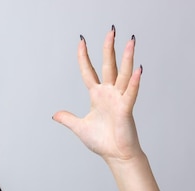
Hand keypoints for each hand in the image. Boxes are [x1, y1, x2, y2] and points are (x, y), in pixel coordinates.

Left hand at [53, 27, 143, 162]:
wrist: (115, 155)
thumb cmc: (102, 141)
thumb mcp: (79, 127)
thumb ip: (68, 118)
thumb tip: (55, 114)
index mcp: (97, 96)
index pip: (89, 71)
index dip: (84, 57)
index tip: (82, 41)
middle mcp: (109, 94)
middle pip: (108, 66)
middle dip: (108, 48)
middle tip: (111, 30)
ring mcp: (119, 99)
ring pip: (124, 74)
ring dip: (127, 58)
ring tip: (130, 41)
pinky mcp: (126, 109)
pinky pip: (131, 93)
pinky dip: (135, 82)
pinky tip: (139, 69)